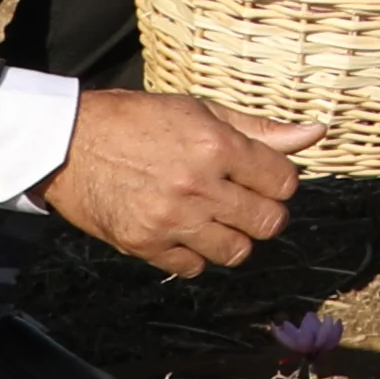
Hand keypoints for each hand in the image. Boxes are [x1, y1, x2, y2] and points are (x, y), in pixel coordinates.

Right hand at [44, 86, 315, 273]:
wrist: (64, 143)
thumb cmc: (135, 120)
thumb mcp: (198, 110)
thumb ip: (258, 129)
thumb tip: (315, 134)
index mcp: (215, 146)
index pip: (284, 182)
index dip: (278, 180)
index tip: (261, 176)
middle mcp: (197, 187)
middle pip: (269, 222)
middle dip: (263, 212)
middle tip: (243, 201)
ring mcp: (170, 220)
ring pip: (237, 252)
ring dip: (233, 237)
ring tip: (214, 218)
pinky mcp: (144, 245)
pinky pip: (194, 268)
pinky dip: (195, 255)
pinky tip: (184, 232)